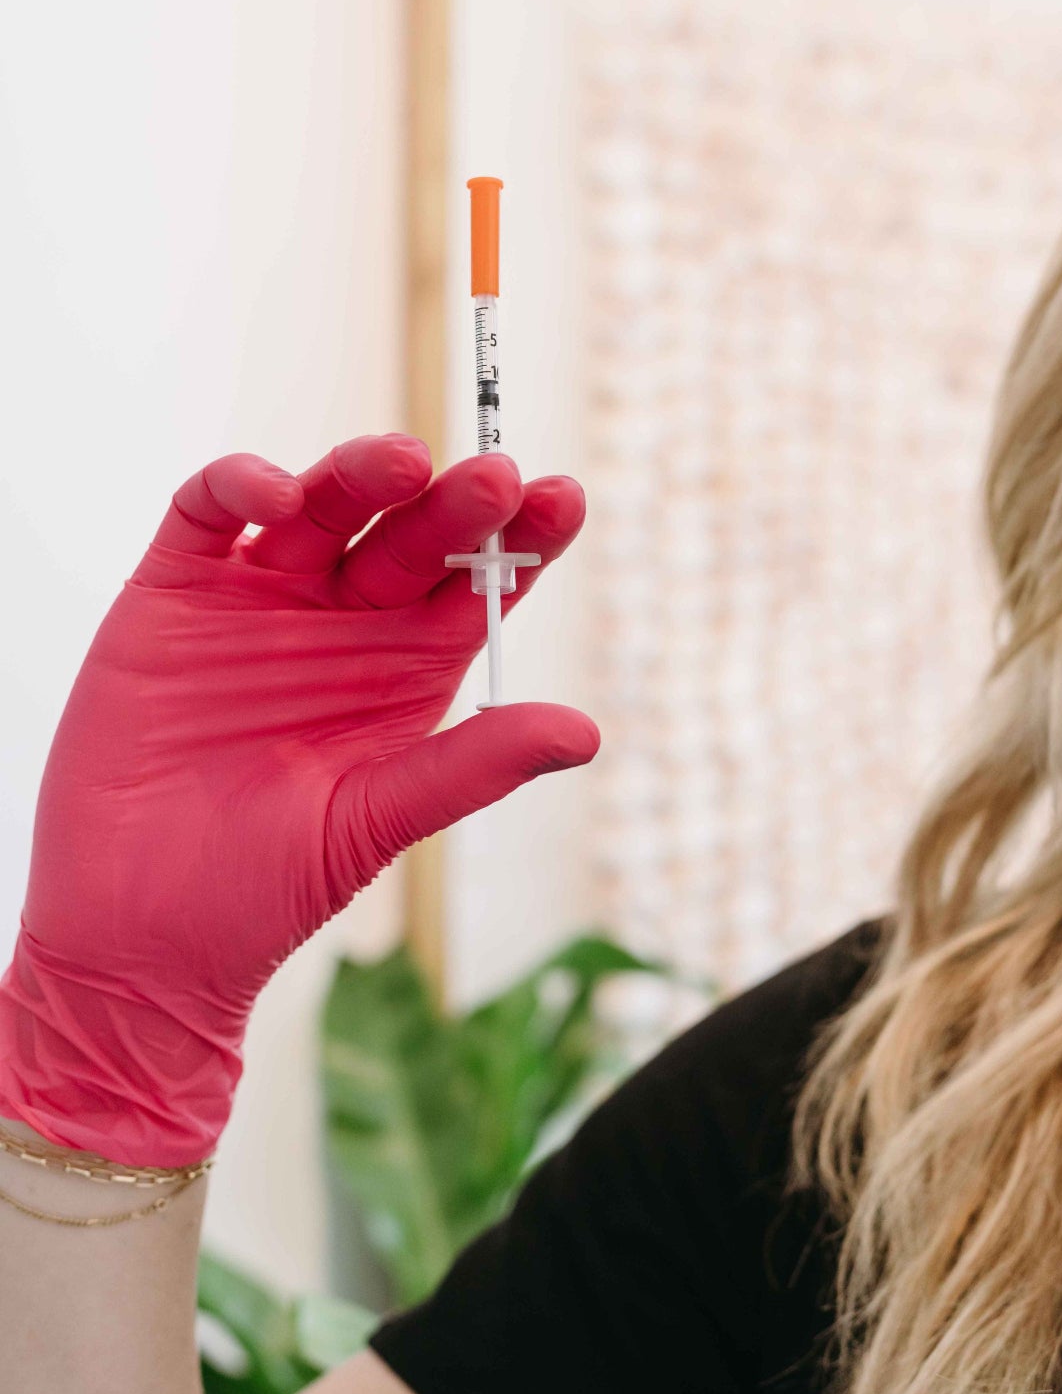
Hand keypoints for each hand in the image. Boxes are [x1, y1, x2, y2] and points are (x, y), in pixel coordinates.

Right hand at [0, 434, 598, 1164]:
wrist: (144, 932)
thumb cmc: (269, 886)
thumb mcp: (381, 820)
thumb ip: (473, 766)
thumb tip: (585, 734)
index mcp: (404, 668)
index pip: (475, 586)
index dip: (520, 542)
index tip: (563, 501)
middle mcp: (341, 620)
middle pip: (409, 536)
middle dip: (455, 505)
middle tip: (496, 478)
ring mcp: (259, 599)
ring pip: (322, 506)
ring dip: (363, 474)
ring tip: (406, 461)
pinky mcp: (174, 593)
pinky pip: (209, 514)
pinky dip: (241, 485)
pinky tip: (278, 493)